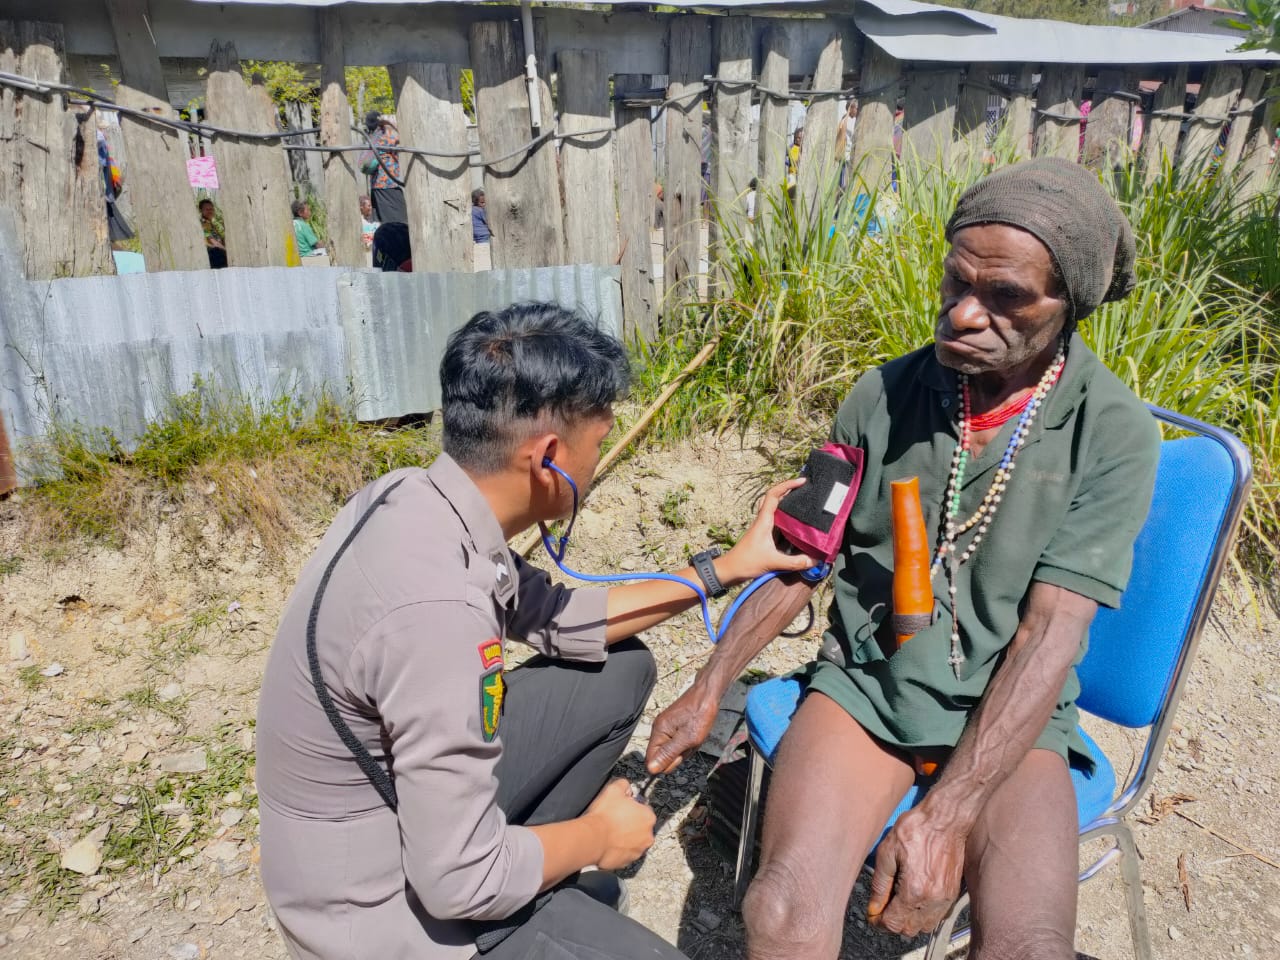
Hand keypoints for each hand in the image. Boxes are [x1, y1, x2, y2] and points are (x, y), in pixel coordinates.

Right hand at [583, 778, 655, 870]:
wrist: (593, 839)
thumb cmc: (604, 816)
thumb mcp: (614, 790)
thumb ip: (624, 785)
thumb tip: (626, 787)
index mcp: (648, 817)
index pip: (644, 809)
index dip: (633, 808)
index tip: (622, 808)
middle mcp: (648, 836)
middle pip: (641, 827)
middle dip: (631, 824)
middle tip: (616, 820)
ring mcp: (638, 851)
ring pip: (634, 841)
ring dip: (626, 837)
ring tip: (611, 833)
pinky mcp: (627, 862)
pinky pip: (625, 853)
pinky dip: (619, 849)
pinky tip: (608, 843)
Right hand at [645, 683, 719, 773]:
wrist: (708, 694)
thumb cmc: (700, 713)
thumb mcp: (687, 739)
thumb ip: (669, 754)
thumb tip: (651, 769)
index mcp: (659, 731)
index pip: (651, 759)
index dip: (666, 764)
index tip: (680, 756)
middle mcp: (659, 728)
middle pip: (663, 756)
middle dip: (679, 755)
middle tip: (690, 744)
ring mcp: (667, 726)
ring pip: (673, 749)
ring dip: (686, 748)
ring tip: (694, 737)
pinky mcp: (674, 724)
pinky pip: (679, 741)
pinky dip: (688, 741)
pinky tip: (695, 734)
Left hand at [718, 479, 818, 583]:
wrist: (729, 570)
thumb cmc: (746, 562)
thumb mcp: (772, 562)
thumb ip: (794, 562)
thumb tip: (814, 561)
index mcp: (763, 521)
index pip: (773, 495)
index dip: (787, 485)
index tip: (801, 482)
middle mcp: (762, 520)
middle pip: (775, 498)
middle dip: (789, 490)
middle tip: (805, 489)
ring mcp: (762, 527)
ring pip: (775, 509)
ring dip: (787, 503)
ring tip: (804, 501)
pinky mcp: (763, 535)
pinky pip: (776, 521)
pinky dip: (786, 518)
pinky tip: (796, 524)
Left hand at [866, 803, 967, 937]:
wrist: (946, 819)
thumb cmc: (916, 829)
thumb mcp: (887, 851)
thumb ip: (879, 884)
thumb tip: (873, 907)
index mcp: (914, 891)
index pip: (893, 924)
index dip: (878, 922)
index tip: (872, 913)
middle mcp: (932, 901)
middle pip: (908, 930)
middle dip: (892, 922)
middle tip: (883, 905)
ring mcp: (945, 899)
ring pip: (923, 927)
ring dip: (909, 920)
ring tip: (898, 900)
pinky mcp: (953, 893)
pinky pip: (936, 916)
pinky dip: (922, 914)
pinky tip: (914, 896)